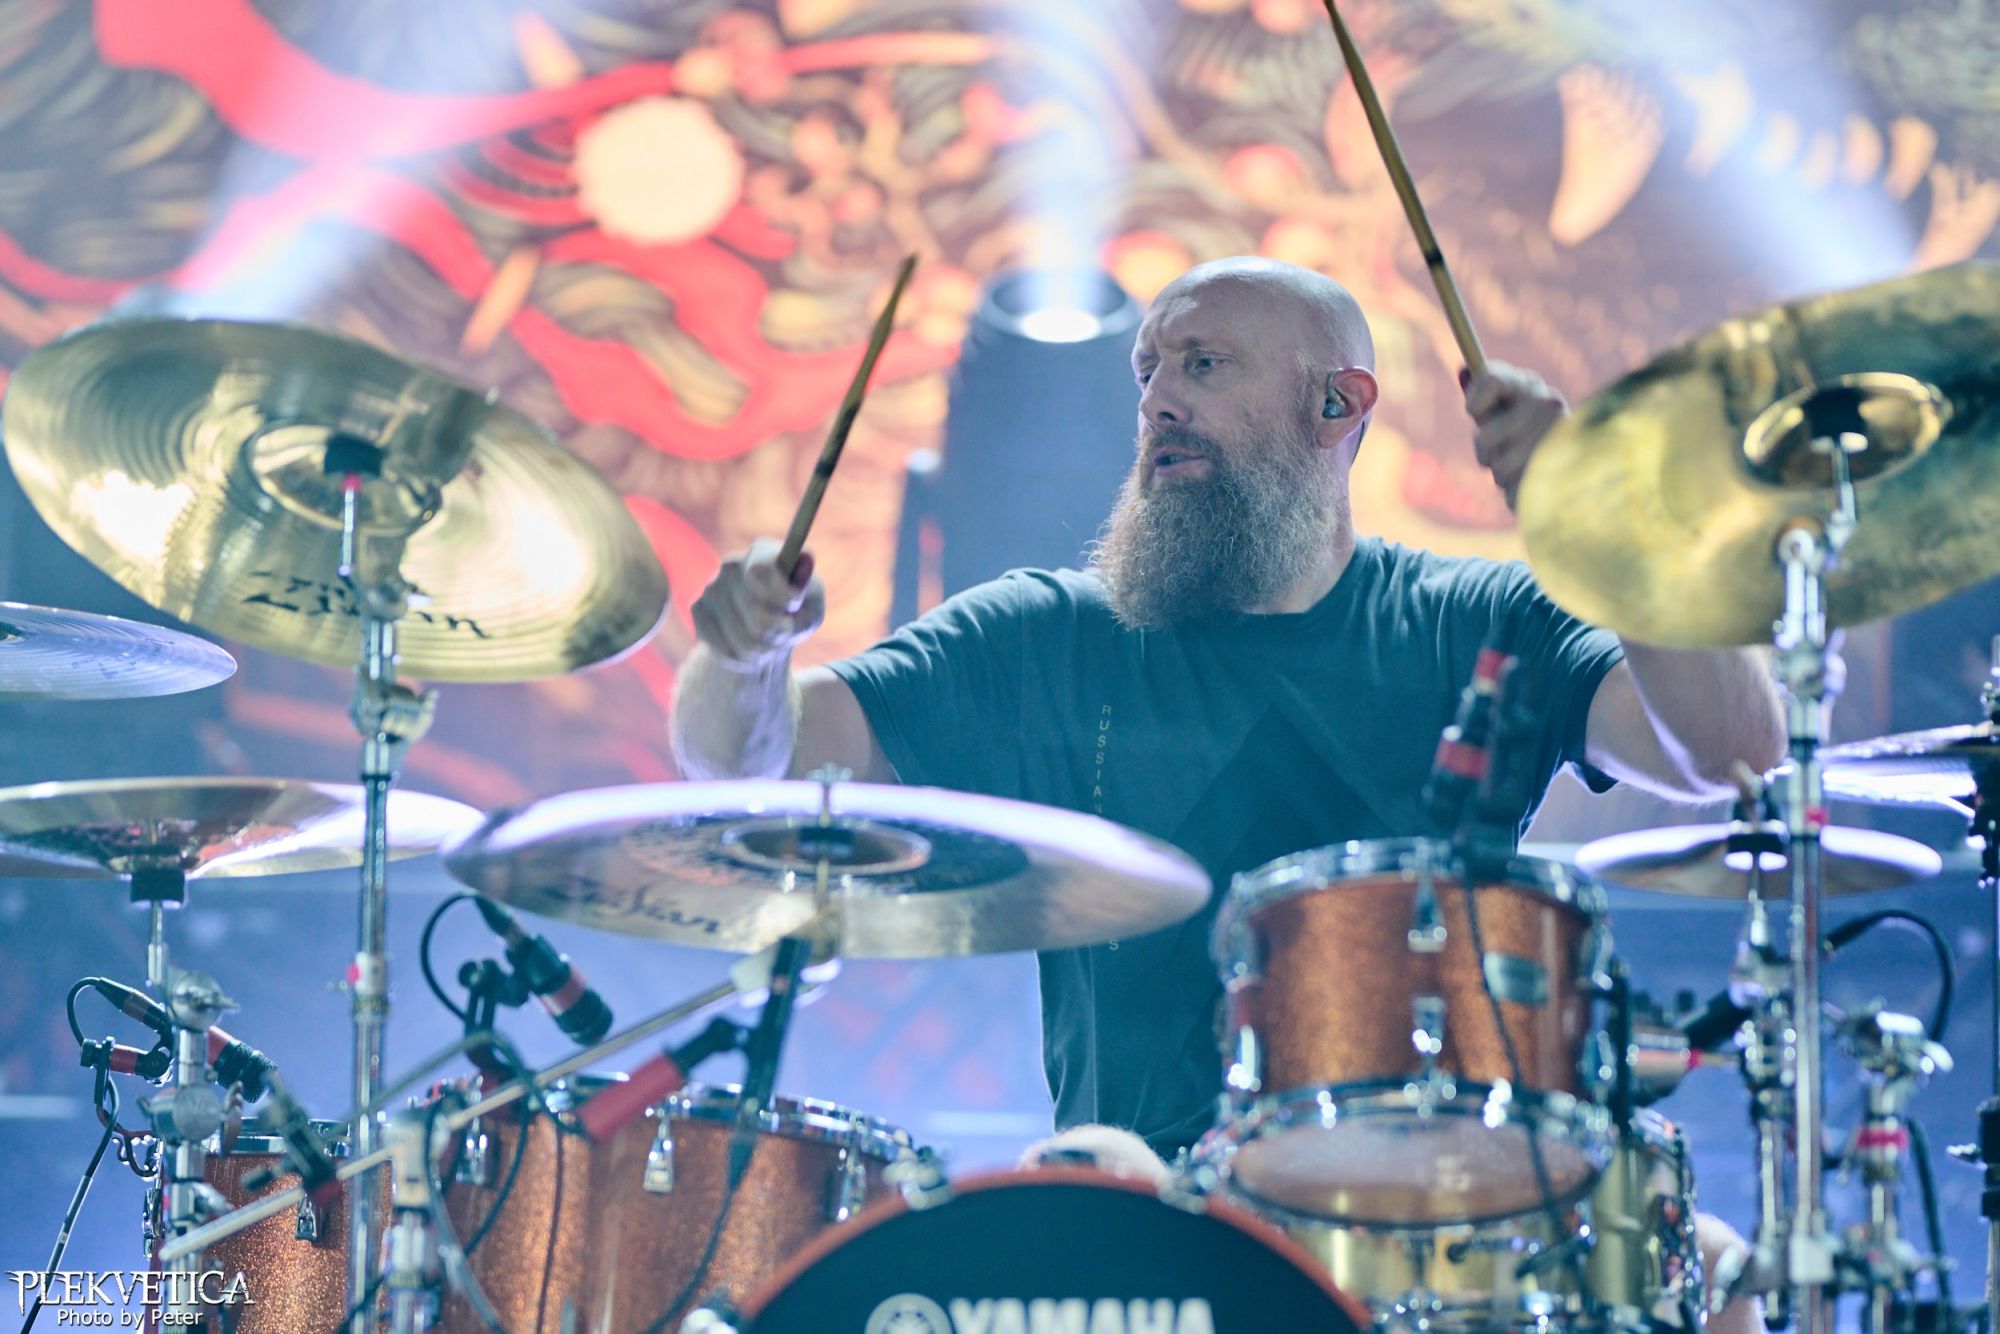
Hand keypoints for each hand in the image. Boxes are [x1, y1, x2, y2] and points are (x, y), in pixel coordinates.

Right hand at [689, 538, 825, 670]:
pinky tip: (748, 646)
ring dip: (764, 650)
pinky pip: (726, 651)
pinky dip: (743, 658)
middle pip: (759, 620)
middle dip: (779, 635)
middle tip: (785, 629)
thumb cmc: (796, 612)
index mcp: (762, 552)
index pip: (761, 571)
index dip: (781, 597)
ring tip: (769, 640)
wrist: (766, 629)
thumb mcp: (811, 605)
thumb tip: (805, 559)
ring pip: (745, 642)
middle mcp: (732, 564)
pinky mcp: (697, 610)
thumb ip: (808, 589)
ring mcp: (710, 587)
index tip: (795, 605)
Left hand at [1463, 362, 1566, 510]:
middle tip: (1503, 450)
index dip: (1474, 401)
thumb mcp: (1507, 410)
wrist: (1581, 468)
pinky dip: (1516, 493)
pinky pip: (1514, 490)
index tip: (1474, 412)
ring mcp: (1555, 435)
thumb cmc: (1532, 435)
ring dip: (1502, 475)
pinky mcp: (1560, 469)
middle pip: (1486, 437)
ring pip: (1499, 467)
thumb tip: (1463, 372)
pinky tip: (1533, 483)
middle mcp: (1547, 403)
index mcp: (1529, 384)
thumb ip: (1484, 395)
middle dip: (1486, 451)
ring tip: (1523, 467)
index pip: (1490, 380)